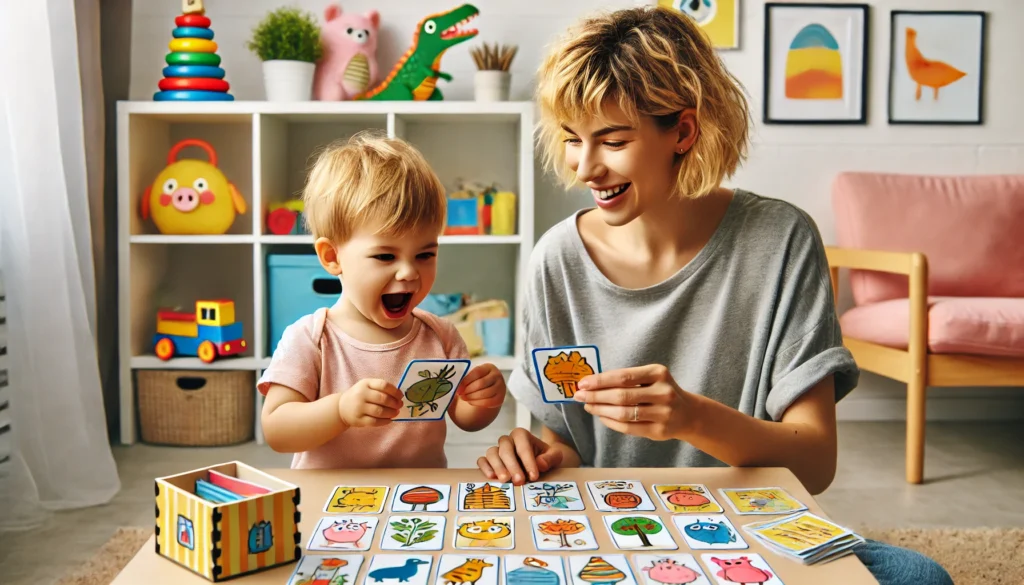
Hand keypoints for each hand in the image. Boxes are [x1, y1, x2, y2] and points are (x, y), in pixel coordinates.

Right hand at [338, 378, 403, 427]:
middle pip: (382, 398)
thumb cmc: (359, 395)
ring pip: (379, 411)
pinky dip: (384, 421)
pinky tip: (389, 420)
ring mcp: (359, 408)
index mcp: (366, 383)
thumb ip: (381, 388)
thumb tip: (399, 396)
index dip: (395, 391)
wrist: (341, 407)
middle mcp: (361, 394)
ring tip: (396, 413)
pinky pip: (375, 422)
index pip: (383, 385)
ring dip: (391, 413)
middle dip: (394, 403)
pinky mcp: (358, 420)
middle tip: (400, 405)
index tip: (400, 396)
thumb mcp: (367, 386)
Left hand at [456, 363, 505, 408]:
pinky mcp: (500, 399)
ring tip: (464, 397)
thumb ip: (466, 378)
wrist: (490, 389)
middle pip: (481, 384)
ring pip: (484, 394)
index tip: (458, 387)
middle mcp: (497, 376)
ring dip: (471, 397)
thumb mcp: (474, 375)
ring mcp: (501, 387)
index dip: (466, 380)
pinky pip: (487, 402)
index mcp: (489, 367)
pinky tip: (470, 401)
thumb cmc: (478, 380)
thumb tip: (456, 385)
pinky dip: (477, 403)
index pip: (477, 372)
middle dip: (468, 390)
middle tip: (460, 394)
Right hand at [477, 427, 563, 484]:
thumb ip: (550, 459)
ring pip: (492, 453)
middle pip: (505, 449)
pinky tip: (492, 477)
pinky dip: (485, 468)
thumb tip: (540, 464)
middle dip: (512, 465)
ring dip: (498, 467)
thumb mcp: (554, 456)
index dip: (528, 461)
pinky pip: (482, 460)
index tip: (534, 476)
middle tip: (519, 481)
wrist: (539, 462)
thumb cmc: (545, 458)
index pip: (523, 445)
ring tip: (505, 480)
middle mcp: (507, 440)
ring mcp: (497, 449)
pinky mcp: (489, 460)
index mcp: (521, 435)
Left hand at [574, 364, 693, 440]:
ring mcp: (663, 413)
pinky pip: (629, 428)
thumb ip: (626, 379)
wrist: (688, 414)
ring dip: (601, 410)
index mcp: (658, 373)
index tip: (583, 383)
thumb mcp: (650, 378)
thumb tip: (592, 383)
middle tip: (579, 395)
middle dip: (596, 396)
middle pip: (622, 396)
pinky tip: (601, 417)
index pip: (623, 377)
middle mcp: (663, 392)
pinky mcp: (659, 431)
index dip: (600, 380)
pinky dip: (611, 423)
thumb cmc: (661, 392)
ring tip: (588, 406)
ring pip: (624, 414)